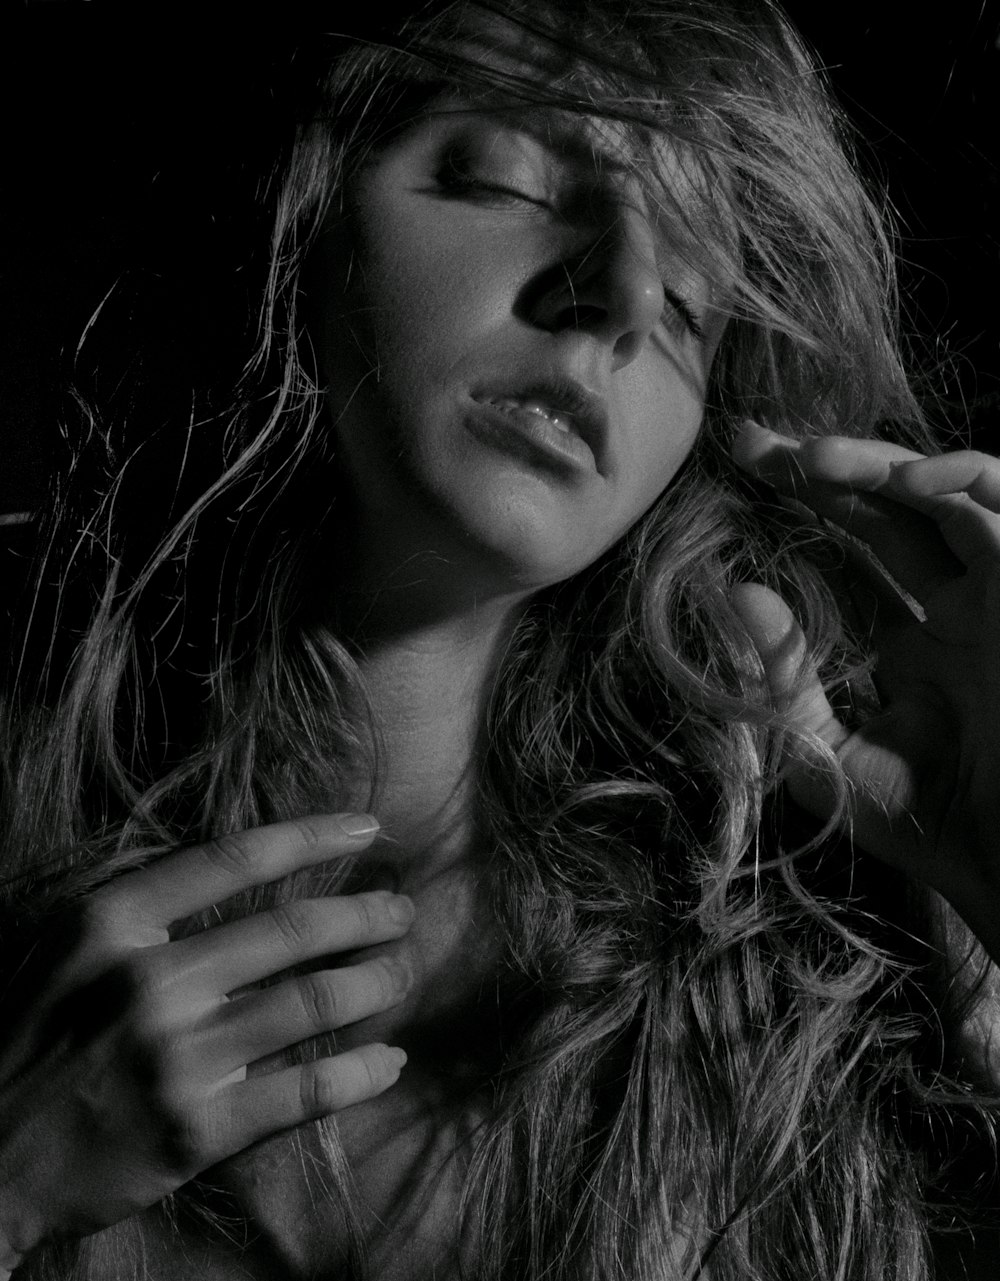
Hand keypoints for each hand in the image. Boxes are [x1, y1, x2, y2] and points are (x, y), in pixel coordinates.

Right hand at [0, 814, 413, 1266]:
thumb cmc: (31, 1036)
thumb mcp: (64, 942)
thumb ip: (140, 892)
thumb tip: (225, 849)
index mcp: (112, 923)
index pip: (236, 859)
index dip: (315, 837)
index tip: (369, 831)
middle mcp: (148, 981)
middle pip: (292, 930)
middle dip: (365, 916)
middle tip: (401, 913)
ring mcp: (175, 1058)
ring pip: (311, 1003)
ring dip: (375, 983)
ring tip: (402, 971)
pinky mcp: (195, 1131)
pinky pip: (304, 1092)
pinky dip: (359, 1073)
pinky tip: (390, 1060)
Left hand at [732, 422, 999, 958]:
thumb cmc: (933, 826)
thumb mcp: (830, 753)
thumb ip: (784, 678)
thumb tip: (732, 592)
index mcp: (912, 641)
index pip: (856, 548)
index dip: (805, 504)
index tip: (741, 468)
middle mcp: (959, 605)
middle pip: (891, 509)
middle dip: (824, 471)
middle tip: (755, 445)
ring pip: (949, 494)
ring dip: (881, 466)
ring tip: (809, 460)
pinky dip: (968, 478)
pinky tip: (908, 478)